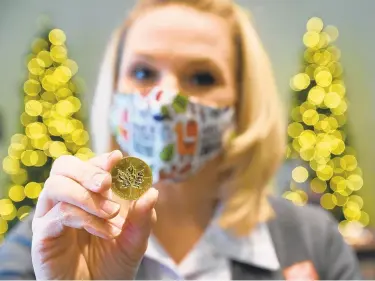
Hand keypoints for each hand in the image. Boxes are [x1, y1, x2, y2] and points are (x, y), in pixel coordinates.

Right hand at [31, 150, 157, 279]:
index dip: (101, 159)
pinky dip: (85, 218)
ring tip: (113, 213)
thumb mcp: (135, 240)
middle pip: (64, 167)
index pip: (87, 166)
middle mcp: (65, 200)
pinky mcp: (43, 236)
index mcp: (86, 195)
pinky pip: (58, 215)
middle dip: (87, 170)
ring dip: (88, 196)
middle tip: (108, 182)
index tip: (117, 159)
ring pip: (56, 186)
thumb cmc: (113, 264)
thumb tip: (152, 192)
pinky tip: (106, 231)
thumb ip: (143, 217)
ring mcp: (51, 216)